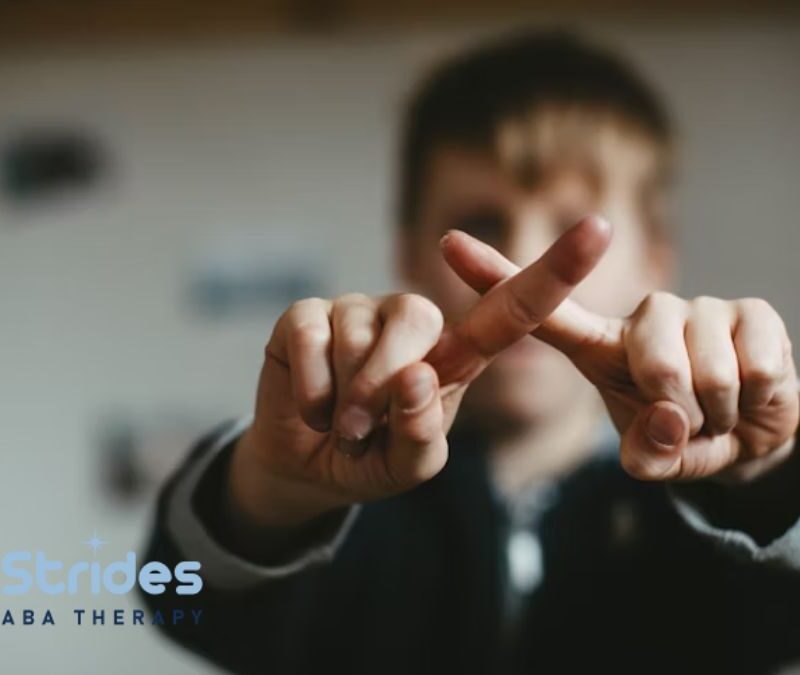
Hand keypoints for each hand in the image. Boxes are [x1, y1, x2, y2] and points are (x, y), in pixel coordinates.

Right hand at [230, 216, 611, 526]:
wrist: (306, 465)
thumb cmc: (370, 458)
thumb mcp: (409, 466)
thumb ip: (421, 434)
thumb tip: (415, 375)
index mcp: (455, 355)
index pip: (511, 311)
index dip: (555, 271)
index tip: (601, 228)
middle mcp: (413, 321)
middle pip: (419, 321)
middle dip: (384, 387)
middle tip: (361, 430)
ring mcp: (359, 309)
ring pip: (359, 336)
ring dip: (343, 397)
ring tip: (337, 421)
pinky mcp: (308, 312)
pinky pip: (310, 336)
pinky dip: (310, 388)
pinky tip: (310, 404)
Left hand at [444, 225, 798, 482]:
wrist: (754, 434)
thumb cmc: (686, 437)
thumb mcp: (655, 456)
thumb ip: (649, 453)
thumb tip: (667, 421)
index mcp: (601, 346)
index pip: (543, 310)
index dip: (495, 276)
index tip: (447, 242)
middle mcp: (644, 315)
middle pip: (652, 362)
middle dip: (680, 414)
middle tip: (688, 422)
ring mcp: (697, 308)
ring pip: (705, 371)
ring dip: (717, 413)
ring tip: (715, 410)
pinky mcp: (750, 310)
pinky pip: (754, 368)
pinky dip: (756, 401)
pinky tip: (751, 392)